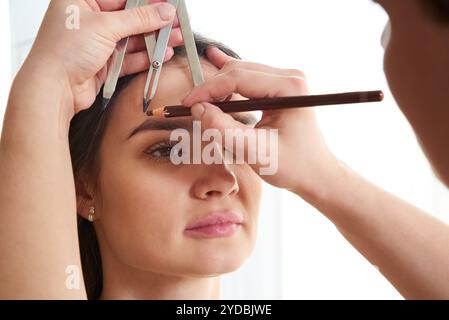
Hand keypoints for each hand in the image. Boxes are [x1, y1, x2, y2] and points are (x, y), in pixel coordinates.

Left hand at [25, 0, 182, 114]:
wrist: (53, 88)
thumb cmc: (62, 52)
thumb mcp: (105, 26)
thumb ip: (138, 19)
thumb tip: (161, 11)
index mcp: (81, 0)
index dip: (145, 1)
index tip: (166, 2)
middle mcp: (88, 20)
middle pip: (129, 17)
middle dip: (154, 20)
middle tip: (174, 21)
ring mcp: (96, 43)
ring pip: (132, 38)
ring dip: (154, 40)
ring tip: (174, 38)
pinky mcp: (103, 63)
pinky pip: (129, 57)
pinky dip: (146, 57)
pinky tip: (162, 53)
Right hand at [183, 48, 337, 195]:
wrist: (315, 173)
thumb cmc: (294, 166)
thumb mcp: (257, 152)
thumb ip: (225, 131)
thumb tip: (198, 109)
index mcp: (290, 88)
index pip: (238, 78)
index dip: (208, 90)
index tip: (187, 104)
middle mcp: (289, 78)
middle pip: (237, 72)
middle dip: (211, 89)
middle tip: (190, 108)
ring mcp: (285, 81)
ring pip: (239, 74)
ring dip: (218, 88)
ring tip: (201, 105)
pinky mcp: (279, 88)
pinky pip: (248, 78)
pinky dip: (229, 79)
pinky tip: (214, 58)